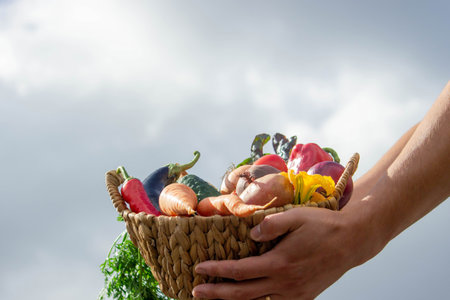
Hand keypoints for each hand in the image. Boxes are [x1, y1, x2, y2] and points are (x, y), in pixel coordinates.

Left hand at [192, 206, 381, 299]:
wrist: (352, 242)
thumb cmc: (323, 226)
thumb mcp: (295, 217)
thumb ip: (270, 226)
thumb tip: (250, 236)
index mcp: (279, 263)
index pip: (239, 271)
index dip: (217, 271)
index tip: (199, 268)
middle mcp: (285, 283)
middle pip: (243, 294)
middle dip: (217, 294)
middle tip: (196, 292)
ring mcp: (295, 294)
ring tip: (218, 298)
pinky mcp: (305, 297)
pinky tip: (250, 299)